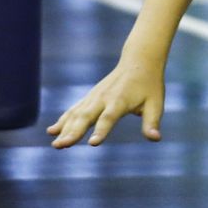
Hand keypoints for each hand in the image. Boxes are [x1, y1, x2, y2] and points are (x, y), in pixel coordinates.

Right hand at [48, 56, 165, 147]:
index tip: (93, 143)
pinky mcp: (89, 97)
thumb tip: (155, 139)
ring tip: (55, 144)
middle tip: (61, 146)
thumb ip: (152, 122)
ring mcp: (94, 97)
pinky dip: (63, 120)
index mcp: (120, 101)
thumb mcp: (156, 103)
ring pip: (76, 114)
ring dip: (64, 129)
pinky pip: (74, 110)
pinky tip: (52, 131)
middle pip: (86, 116)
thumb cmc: (149, 85)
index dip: (101, 130)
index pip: (109, 118)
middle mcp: (103, 98)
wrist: (139, 62)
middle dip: (73, 132)